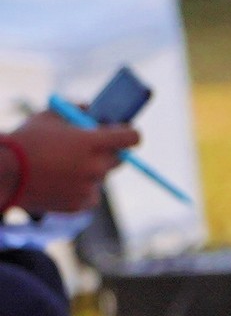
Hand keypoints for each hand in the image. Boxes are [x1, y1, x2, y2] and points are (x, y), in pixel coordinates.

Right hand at [10, 114, 136, 214]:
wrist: (0, 174)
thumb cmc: (24, 141)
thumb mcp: (49, 116)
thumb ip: (76, 111)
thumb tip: (92, 110)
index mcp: (93, 142)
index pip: (132, 138)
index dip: (128, 134)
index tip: (121, 133)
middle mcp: (96, 166)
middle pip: (119, 159)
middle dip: (108, 153)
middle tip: (91, 150)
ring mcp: (88, 187)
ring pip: (102, 178)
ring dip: (92, 172)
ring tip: (66, 167)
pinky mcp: (78, 205)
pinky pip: (91, 196)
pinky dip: (82, 191)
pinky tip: (64, 183)